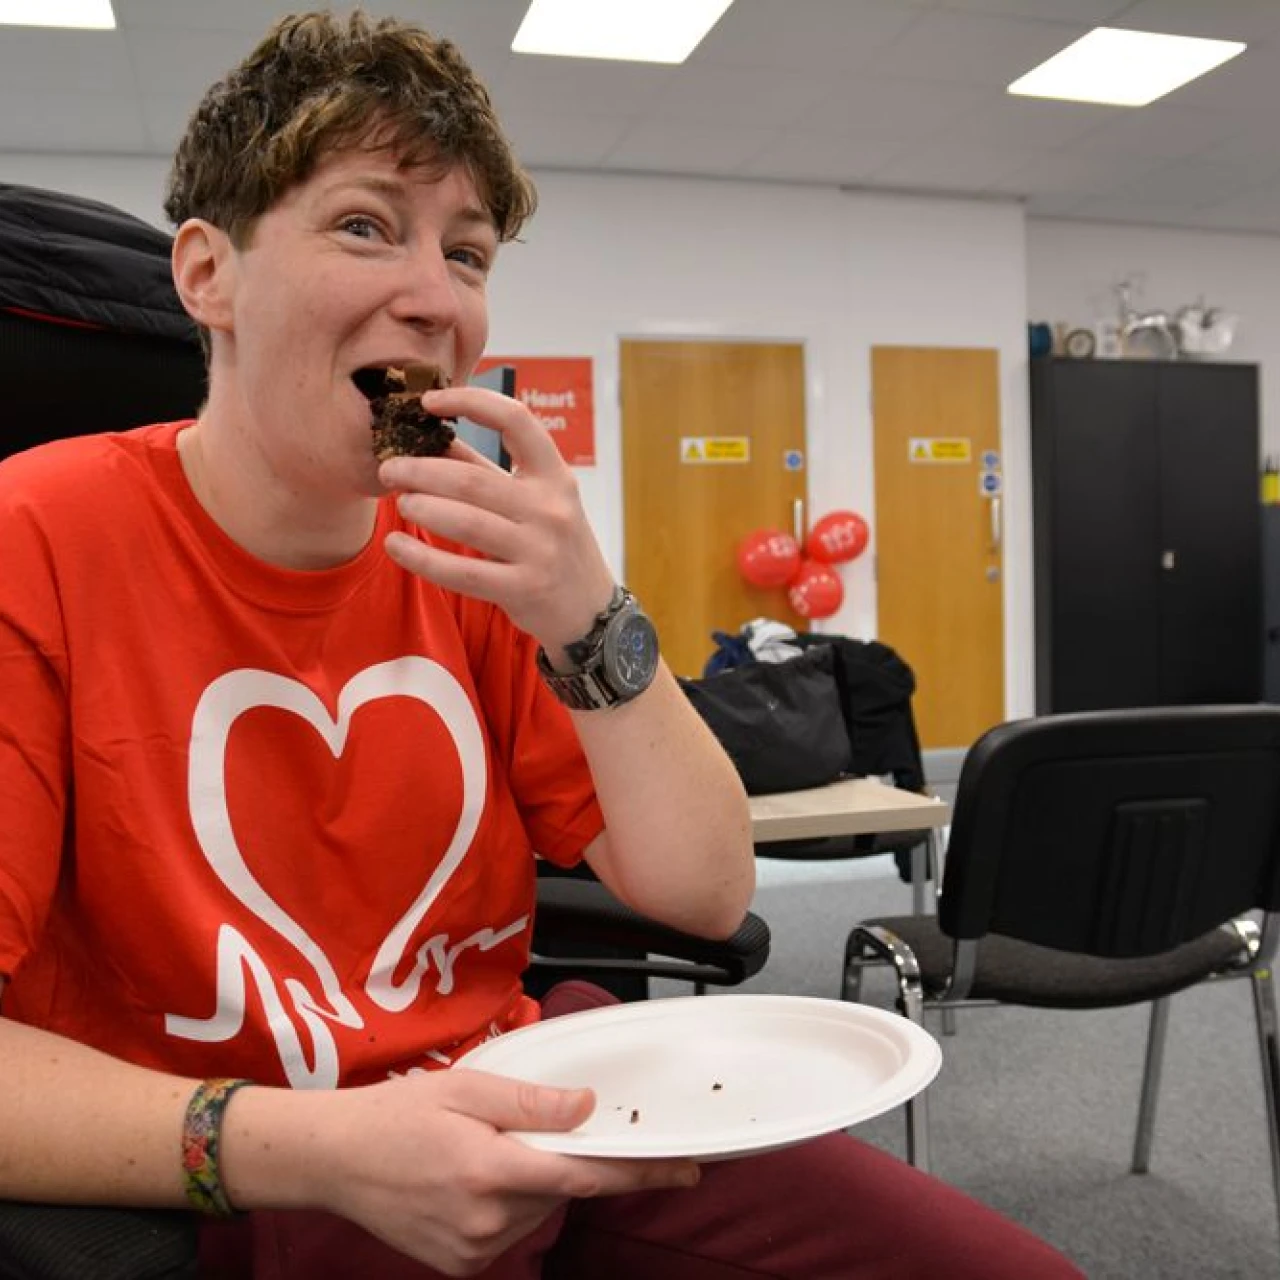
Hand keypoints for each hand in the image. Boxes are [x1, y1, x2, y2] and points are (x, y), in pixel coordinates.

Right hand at [313, 1068, 699, 1275]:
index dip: (641, 1171)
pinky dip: (510, 1203)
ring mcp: (473, 1250)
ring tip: (481, 1150)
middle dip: (563, 1160)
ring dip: (533, 1181)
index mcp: (491, 1170)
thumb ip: (532, 1102)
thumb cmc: (398, 1114)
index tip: (686, 1167)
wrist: (335, 1160)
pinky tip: (471, 1179)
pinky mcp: (461, 1266)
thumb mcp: (467, 1088)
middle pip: (561, 1190)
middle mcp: (487, 1220)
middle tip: (524, 1130)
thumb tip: (588, 1108)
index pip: (586, 1175)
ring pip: (538, 1211)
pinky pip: (511, 1232)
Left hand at [378, 386, 616, 653]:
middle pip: (473, 480)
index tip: (429, 401)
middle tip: (390, 469)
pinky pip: (462, 571)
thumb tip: (434, 438)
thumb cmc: (554, 546)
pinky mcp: (523, 589)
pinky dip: (422, 557)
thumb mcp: (536, 502)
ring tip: (400, 503)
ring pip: (466, 522)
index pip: (517, 421)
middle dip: (421, 470)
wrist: (590, 610)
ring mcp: (539, 551)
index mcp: (555, 476)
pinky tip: (396, 546)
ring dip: (422, 508)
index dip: (472, 402)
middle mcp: (550, 509)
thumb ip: (487, 471)